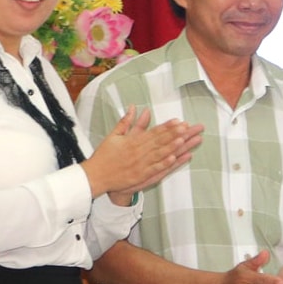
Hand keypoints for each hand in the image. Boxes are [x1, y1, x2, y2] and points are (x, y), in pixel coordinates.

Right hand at [85, 106, 203, 202]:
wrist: (95, 176)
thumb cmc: (104, 156)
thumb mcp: (113, 135)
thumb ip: (125, 122)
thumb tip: (133, 107)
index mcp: (132, 141)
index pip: (153, 132)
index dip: (166, 126)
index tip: (178, 121)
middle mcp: (138, 151)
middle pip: (159, 141)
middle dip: (174, 133)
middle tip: (187, 127)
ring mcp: (139, 164)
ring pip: (159, 153)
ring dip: (172, 146)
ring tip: (184, 139)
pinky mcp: (139, 176)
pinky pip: (154, 169)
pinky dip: (164, 163)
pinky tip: (174, 158)